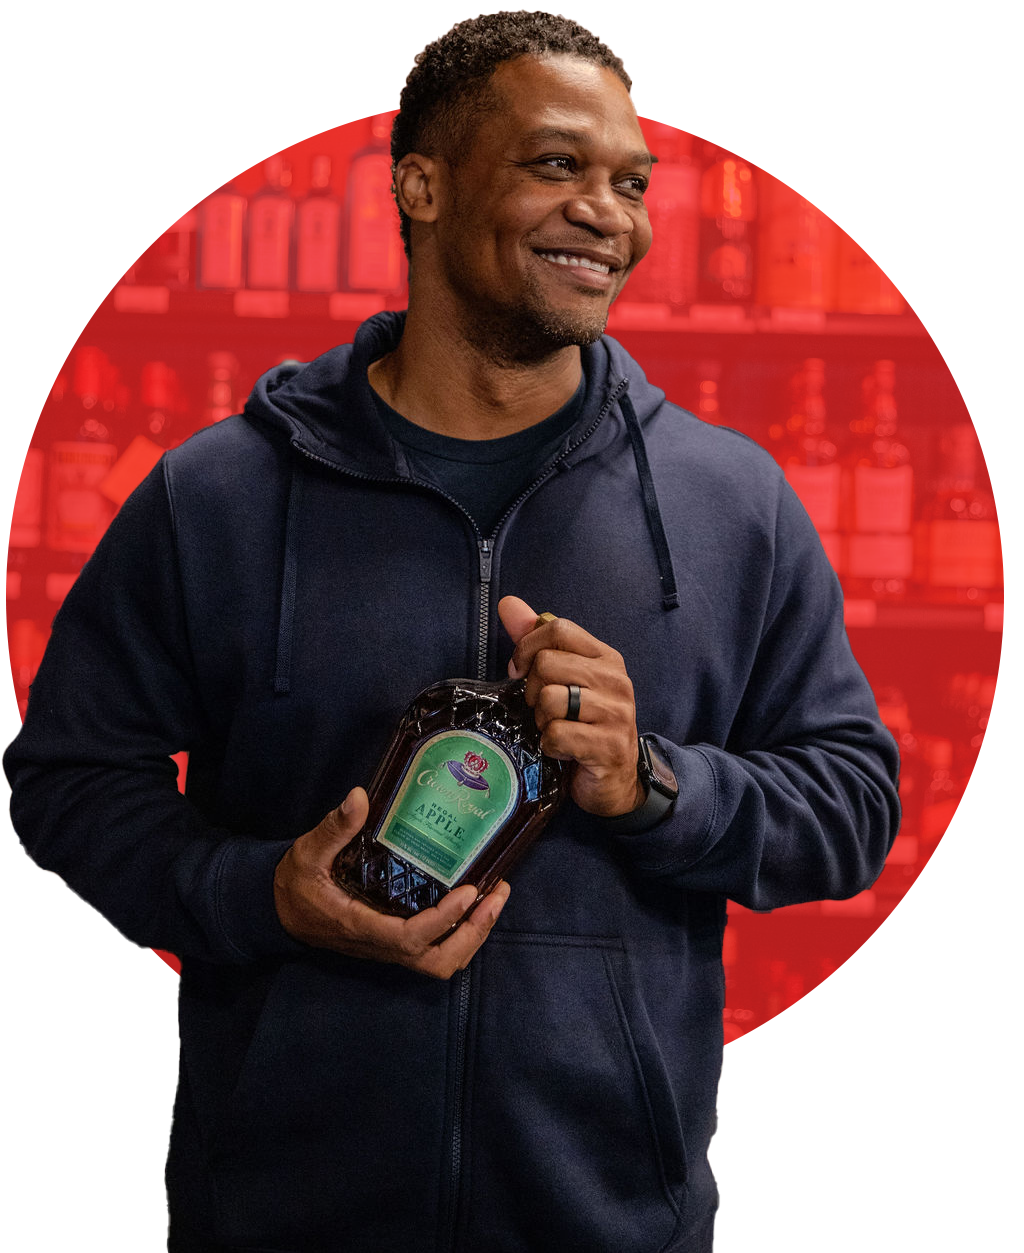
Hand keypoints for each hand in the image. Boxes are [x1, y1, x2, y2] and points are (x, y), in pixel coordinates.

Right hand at [273, 787, 509, 979]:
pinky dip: (462, 933)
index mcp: (360, 926)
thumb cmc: (295, 884)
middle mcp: (380, 945)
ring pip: (440, 962)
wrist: (278, 912)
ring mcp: (389, 948)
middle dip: (473, 934)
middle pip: (437, 962)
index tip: (467, 892)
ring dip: (474, 935)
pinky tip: (474, 902)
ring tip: (495, 898)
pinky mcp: (395, 942)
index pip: (408, 938)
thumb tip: (359, 797)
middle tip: (496, 895)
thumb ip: (334, 828)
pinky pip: (435, 951)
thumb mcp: (307, 853)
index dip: (443, 920)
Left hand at [498, 596, 644, 817]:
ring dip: (541, 720)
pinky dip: (549, 745)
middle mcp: (616, 680)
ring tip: (555, 728)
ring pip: (549, 699)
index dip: (528, 647)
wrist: (615, 779)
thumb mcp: (564, 677)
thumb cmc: (584, 724)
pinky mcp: (607, 746)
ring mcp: (616, 714)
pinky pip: (556, 734)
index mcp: (605, 657)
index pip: (558, 629)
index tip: (520, 670)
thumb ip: (537, 640)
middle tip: (543, 709)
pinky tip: (561, 749)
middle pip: (547, 663)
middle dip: (532, 690)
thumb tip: (508, 604)